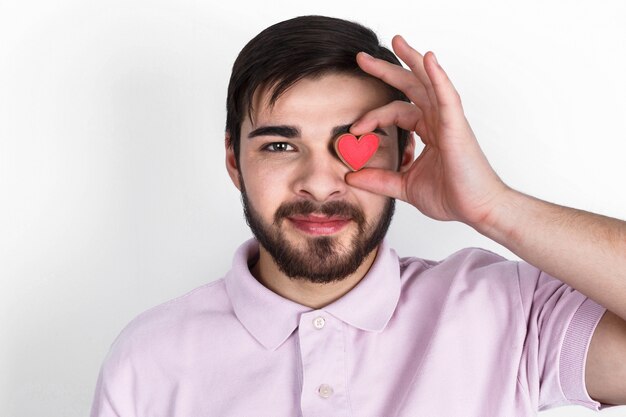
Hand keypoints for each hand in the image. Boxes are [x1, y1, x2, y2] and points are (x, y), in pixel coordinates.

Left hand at [347, 35, 510, 227]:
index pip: (395, 112)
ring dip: (412, 60)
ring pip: (428, 82)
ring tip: (397, 41)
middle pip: (410, 87)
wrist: (477, 209)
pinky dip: (438, 77)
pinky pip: (447, 96)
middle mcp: (437, 120)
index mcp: (428, 131)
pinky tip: (428, 60)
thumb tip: (351, 176)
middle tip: (362, 58)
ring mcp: (448, 121)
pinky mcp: (457, 126)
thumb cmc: (451, 196)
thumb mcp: (404, 186)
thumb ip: (378, 179)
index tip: (353, 130)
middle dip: (386, 71)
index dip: (372, 117)